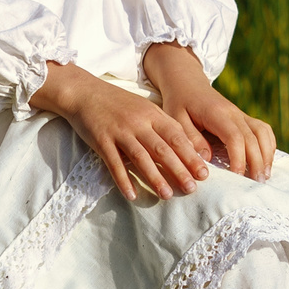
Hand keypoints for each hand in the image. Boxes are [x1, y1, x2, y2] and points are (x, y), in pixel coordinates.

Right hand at [31, 60, 210, 202]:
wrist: (84, 92)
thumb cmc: (118, 103)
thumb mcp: (144, 108)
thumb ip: (162, 125)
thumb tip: (186, 147)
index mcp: (152, 114)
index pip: (176, 136)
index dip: (191, 155)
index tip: (204, 173)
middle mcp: (138, 122)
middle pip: (162, 149)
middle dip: (179, 170)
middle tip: (192, 189)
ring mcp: (119, 131)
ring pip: (141, 157)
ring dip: (155, 178)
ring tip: (167, 196)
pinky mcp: (101, 140)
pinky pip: (114, 163)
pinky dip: (123, 180)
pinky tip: (132, 195)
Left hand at [141, 42, 275, 179]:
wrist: (187, 82)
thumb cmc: (179, 103)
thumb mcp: (176, 119)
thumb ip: (190, 139)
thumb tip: (206, 159)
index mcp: (216, 113)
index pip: (235, 137)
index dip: (239, 158)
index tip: (237, 177)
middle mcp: (233, 113)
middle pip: (253, 138)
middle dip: (257, 162)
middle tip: (257, 184)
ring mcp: (241, 114)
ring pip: (263, 133)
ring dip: (266, 155)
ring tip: (264, 176)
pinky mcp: (244, 118)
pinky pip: (263, 130)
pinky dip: (268, 146)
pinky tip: (265, 162)